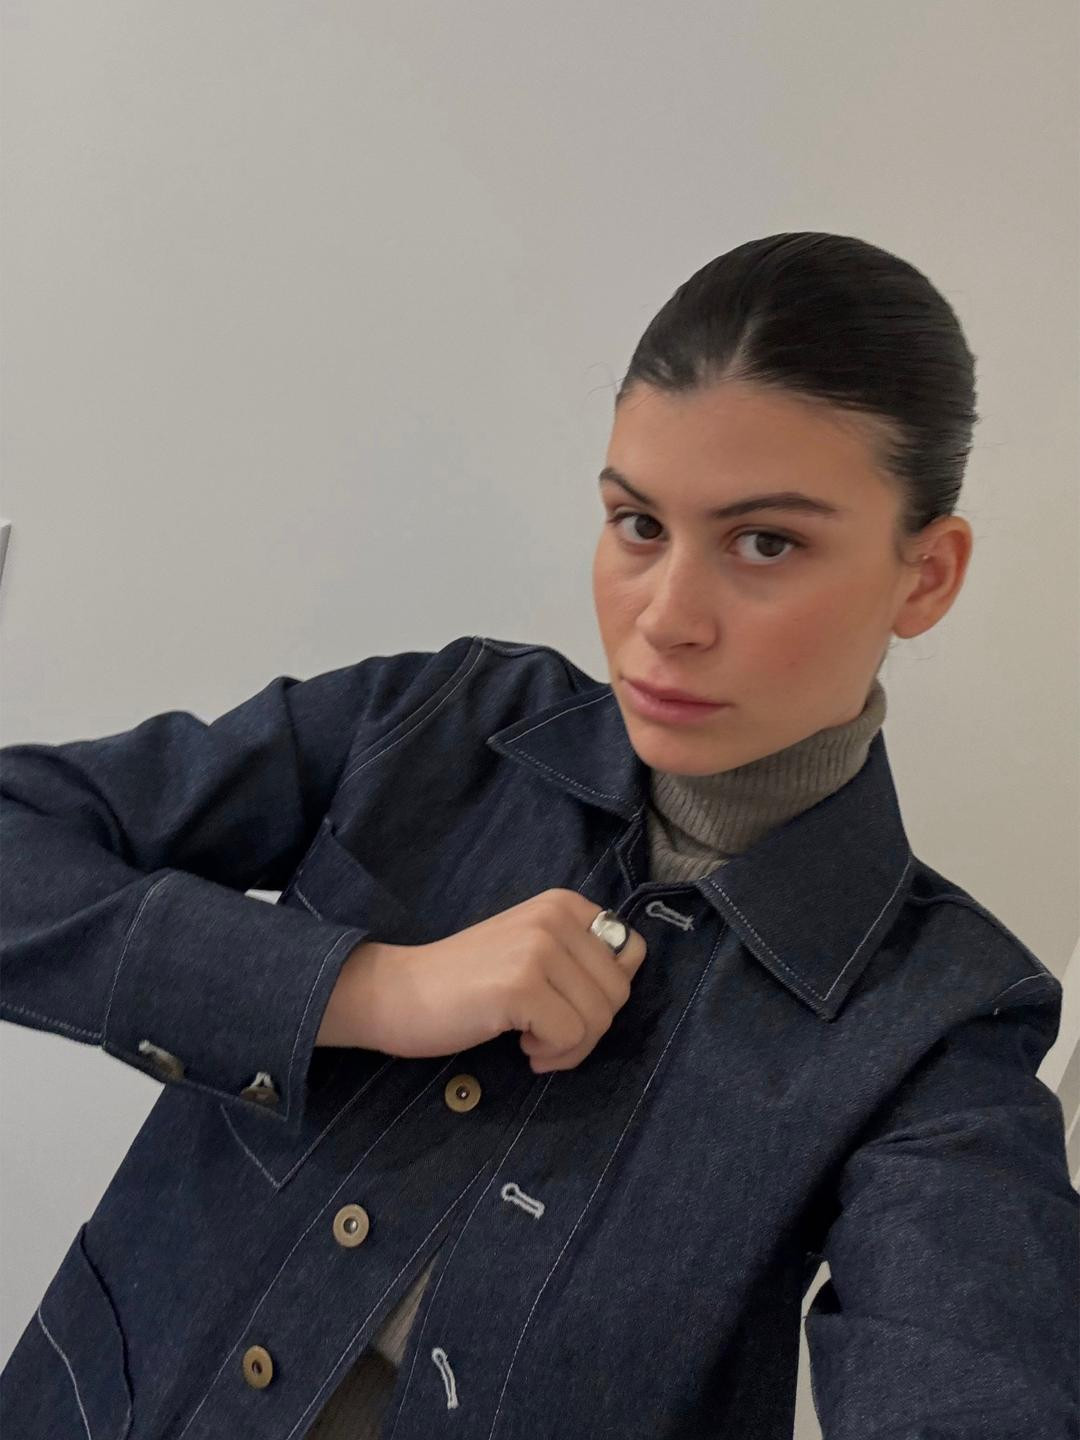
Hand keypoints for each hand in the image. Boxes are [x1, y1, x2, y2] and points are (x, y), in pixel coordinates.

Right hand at [327, 889, 646, 1072]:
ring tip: (532, 1042)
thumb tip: (628, 974)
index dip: (606, 992)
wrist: (398, 993)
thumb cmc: (466, 981)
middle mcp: (555, 916)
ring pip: (600, 1018)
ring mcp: (538, 948)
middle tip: (546, 1035)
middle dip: (590, 1029)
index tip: (567, 1004)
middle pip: (619, 992)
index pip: (632, 952)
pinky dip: (551, 1054)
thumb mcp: (531, 948)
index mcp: (563, 903)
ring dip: (570, 1047)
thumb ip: (579, 954)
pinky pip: (571, 1037)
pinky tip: (520, 1045)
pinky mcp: (520, 985)